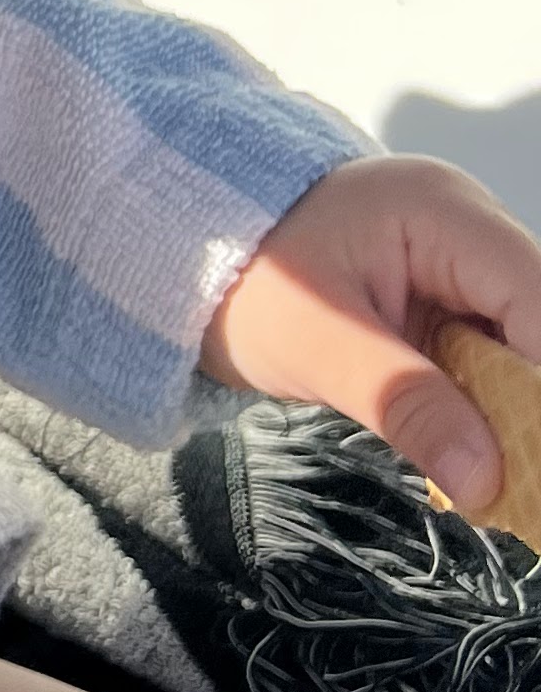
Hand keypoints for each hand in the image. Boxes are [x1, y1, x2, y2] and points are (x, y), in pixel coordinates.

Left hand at [203, 156, 540, 516]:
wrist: (185, 257)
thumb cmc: (243, 282)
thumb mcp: (316, 346)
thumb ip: (405, 404)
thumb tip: (488, 479)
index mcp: (442, 212)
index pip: (535, 295)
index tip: (535, 452)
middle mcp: (467, 228)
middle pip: (537, 322)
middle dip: (530, 403)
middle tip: (519, 479)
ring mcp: (458, 265)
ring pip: (520, 346)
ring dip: (512, 413)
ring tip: (505, 479)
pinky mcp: (442, 301)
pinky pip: (488, 357)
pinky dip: (485, 408)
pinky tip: (475, 455)